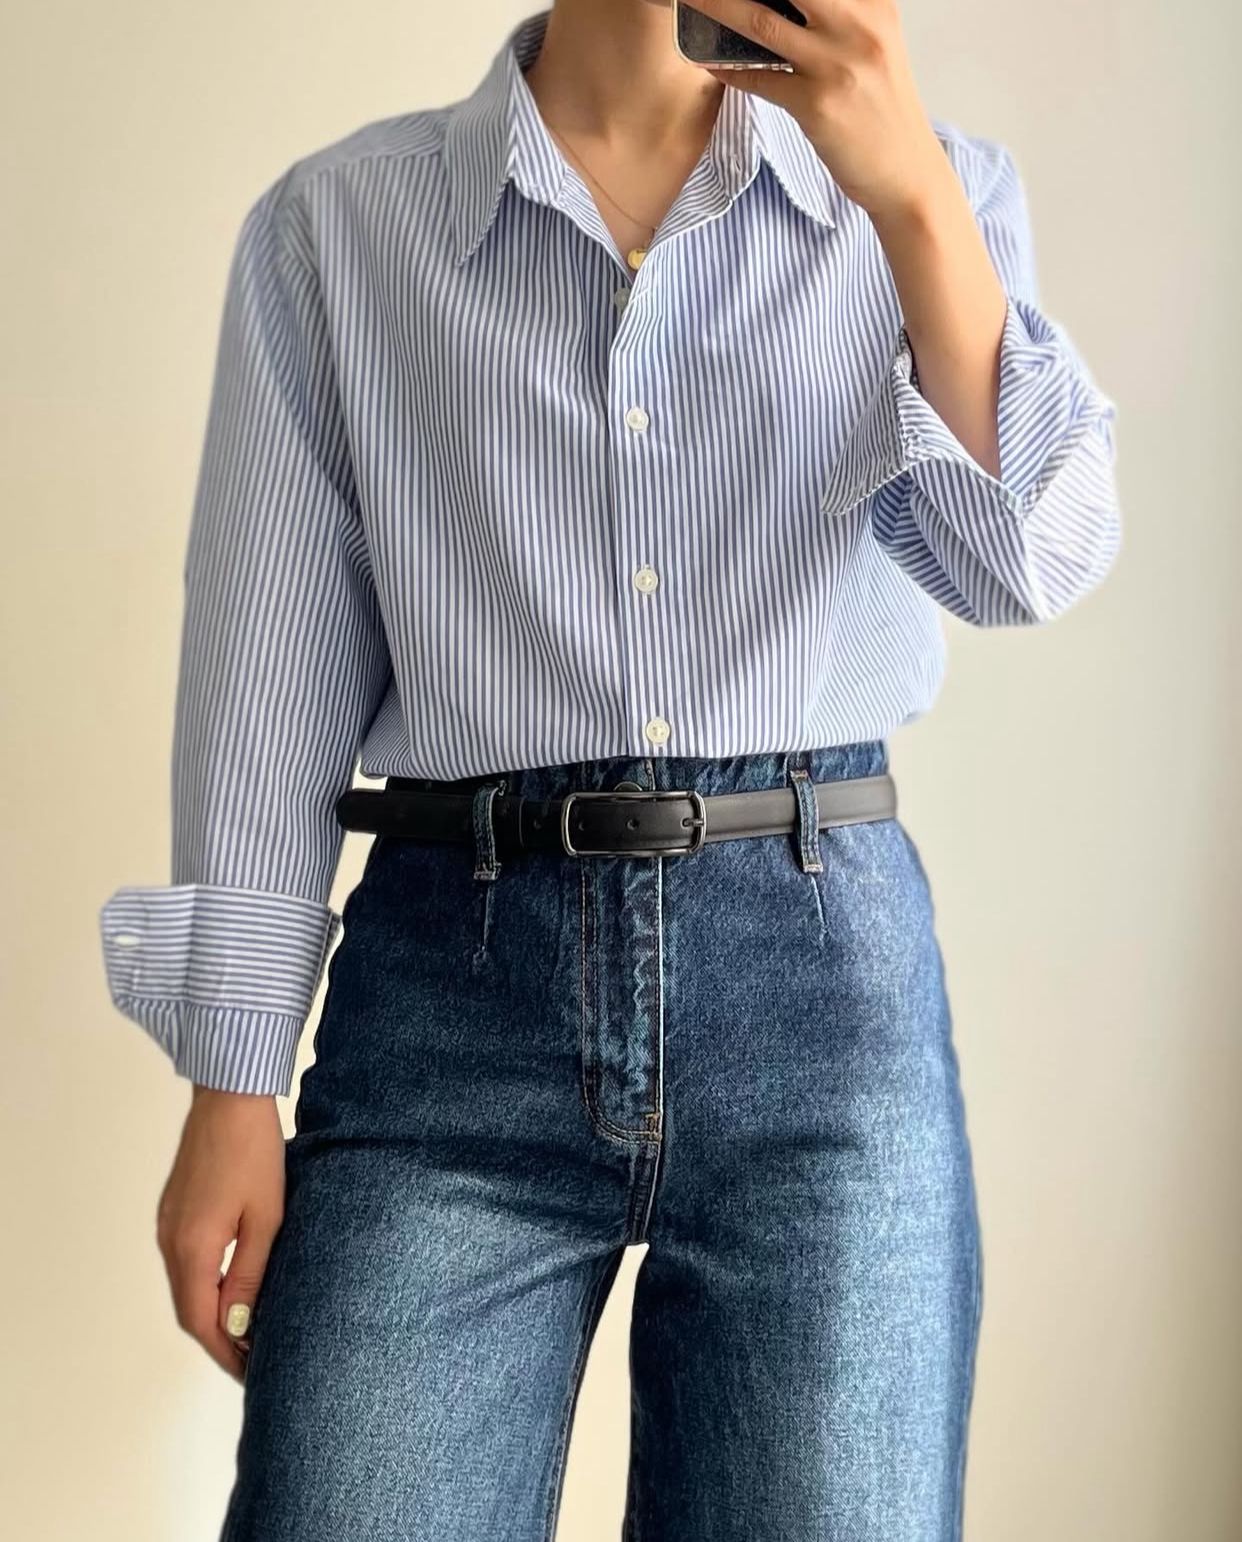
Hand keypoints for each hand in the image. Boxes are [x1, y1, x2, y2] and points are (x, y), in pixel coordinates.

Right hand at [155, 1086, 286, 1381]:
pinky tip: (232, 1289)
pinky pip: (185, 1262)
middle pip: (188, 1310)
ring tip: (249, 1332)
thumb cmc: (255, 1152)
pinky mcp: (174, 1210)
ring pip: (186, 1287)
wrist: (230, 1098)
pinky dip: (205, 1286)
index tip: (252, 1374)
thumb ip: (249, 1275)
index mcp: (192, 1248)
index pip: (201, 1322)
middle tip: (253, 1362)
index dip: (226, 1354)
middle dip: (219, 1340)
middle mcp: (170, 1241)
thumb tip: (237, 1327)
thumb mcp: (266, 1218)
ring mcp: (167, 1225)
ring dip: (212, 1314)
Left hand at [686, 0, 949, 222]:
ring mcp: (837, 65)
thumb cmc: (882, 113)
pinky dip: (730, 71)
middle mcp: (858, 26)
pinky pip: (760, 79)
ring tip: (689, 0)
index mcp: (874, 6)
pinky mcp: (817, 105)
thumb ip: (840, 19)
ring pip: (761, 23)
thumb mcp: (873, 49)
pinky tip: (710, 63)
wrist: (906, 173)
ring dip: (716, 8)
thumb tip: (786, 6)